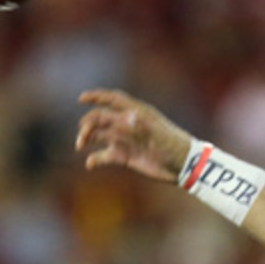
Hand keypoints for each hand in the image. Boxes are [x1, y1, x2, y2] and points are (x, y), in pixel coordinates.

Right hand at [75, 89, 192, 181]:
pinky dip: (95, 159)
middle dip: (88, 123)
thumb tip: (126, 117)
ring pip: (99, 136)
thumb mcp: (159, 134)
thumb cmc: (174, 145)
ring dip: (87, 138)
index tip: (81, 99)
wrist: (184, 167)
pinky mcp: (125, 157)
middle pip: (101, 118)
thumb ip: (141, 126)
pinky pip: (105, 156)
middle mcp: (127, 125)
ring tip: (80, 145)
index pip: (113, 99)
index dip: (97, 96)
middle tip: (83, 136)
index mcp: (136, 113)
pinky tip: (90, 164)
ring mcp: (125, 141)